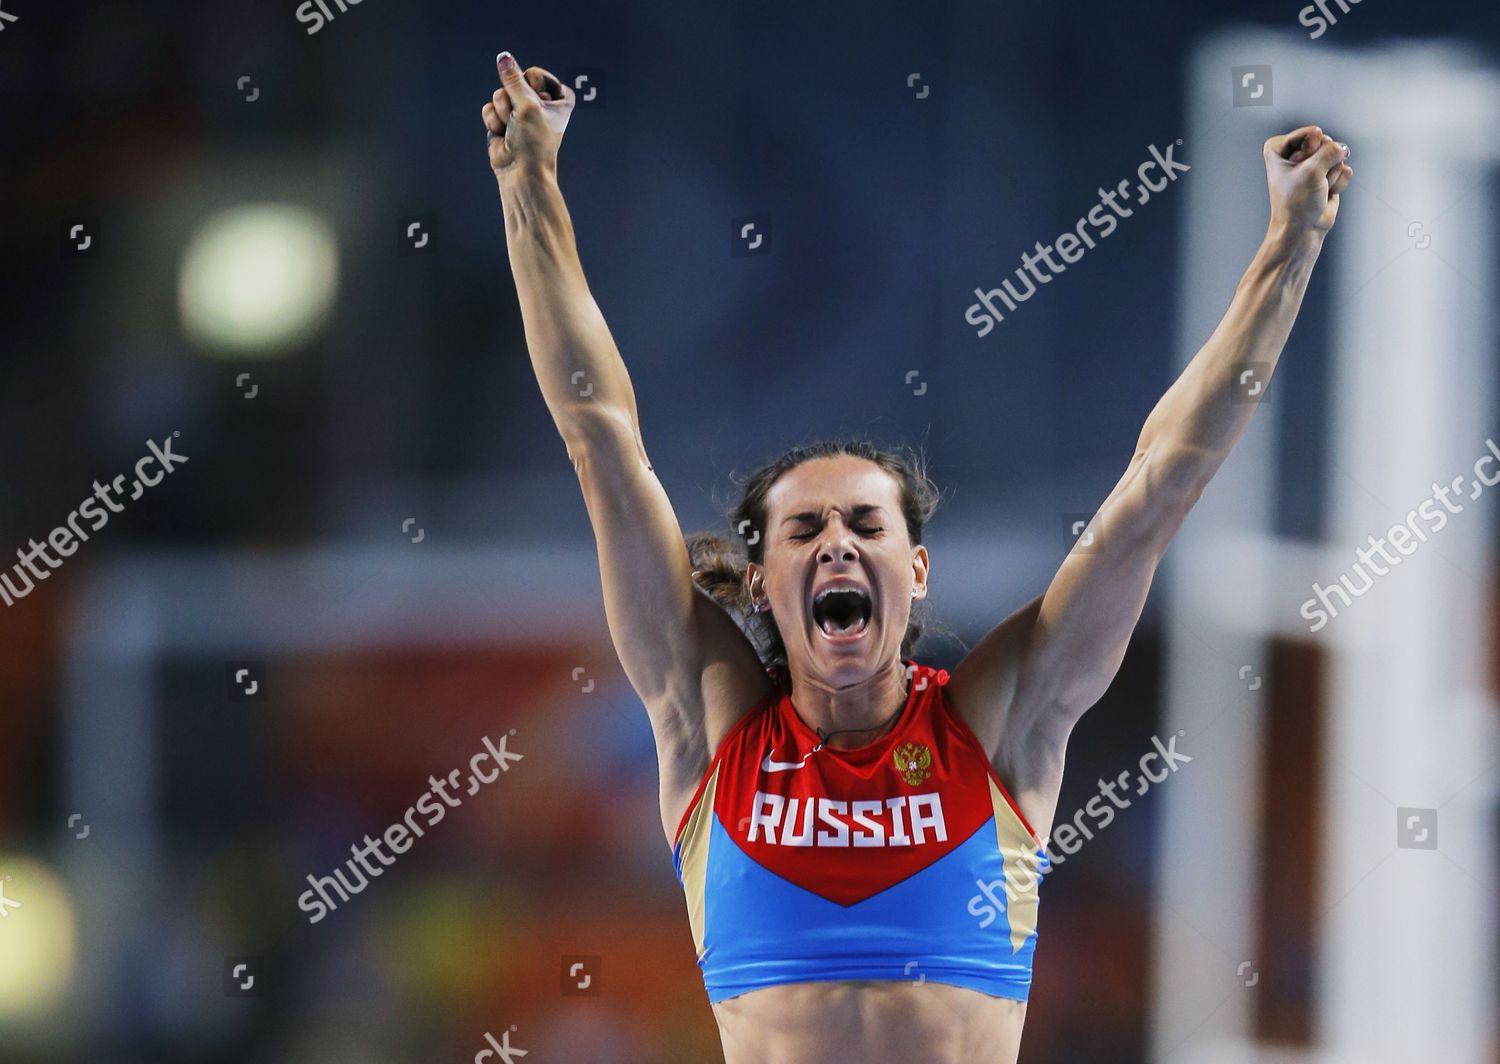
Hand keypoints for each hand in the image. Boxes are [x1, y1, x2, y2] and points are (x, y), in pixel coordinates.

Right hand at [483, 52, 573, 177]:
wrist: (521, 173)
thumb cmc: (533, 142)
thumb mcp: (528, 105)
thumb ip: (513, 79)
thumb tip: (503, 57)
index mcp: (559, 97)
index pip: (534, 74)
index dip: (531, 91)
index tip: (538, 109)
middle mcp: (540, 102)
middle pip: (514, 82)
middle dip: (513, 102)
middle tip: (522, 122)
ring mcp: (521, 110)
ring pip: (499, 94)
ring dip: (503, 113)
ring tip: (512, 130)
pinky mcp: (503, 119)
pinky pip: (490, 107)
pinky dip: (493, 121)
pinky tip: (502, 135)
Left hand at [1263, 124, 1353, 233]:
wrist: (1303, 230)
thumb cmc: (1296, 204)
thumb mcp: (1311, 171)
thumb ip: (1330, 150)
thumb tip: (1343, 148)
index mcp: (1279, 149)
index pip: (1309, 133)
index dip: (1310, 151)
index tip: (1299, 168)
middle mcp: (1296, 154)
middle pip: (1326, 143)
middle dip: (1324, 163)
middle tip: (1311, 180)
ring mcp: (1313, 164)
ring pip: (1337, 157)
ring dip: (1330, 176)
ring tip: (1317, 189)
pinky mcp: (1327, 175)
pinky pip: (1343, 170)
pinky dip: (1338, 184)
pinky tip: (1326, 194)